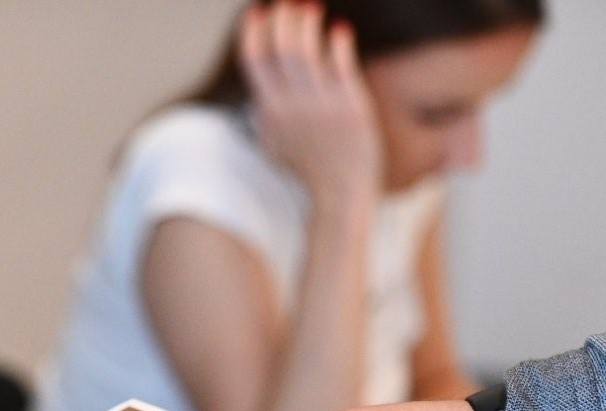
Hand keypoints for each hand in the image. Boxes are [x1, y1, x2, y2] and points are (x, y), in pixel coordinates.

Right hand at [239, 0, 381, 210]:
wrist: (339, 196)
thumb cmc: (308, 173)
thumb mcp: (274, 146)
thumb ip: (264, 116)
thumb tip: (257, 91)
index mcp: (269, 113)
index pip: (254, 60)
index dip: (253, 31)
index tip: (257, 11)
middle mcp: (292, 107)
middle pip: (281, 49)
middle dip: (282, 19)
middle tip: (287, 2)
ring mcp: (322, 106)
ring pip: (309, 52)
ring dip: (307, 24)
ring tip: (310, 7)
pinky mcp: (351, 107)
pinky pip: (342, 65)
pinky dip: (338, 43)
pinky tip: (339, 29)